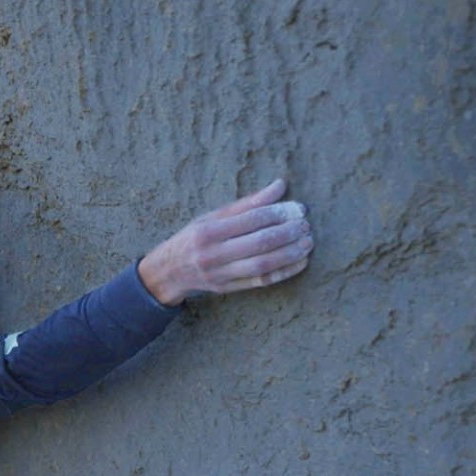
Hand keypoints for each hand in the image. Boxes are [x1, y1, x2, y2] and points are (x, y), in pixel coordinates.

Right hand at [136, 178, 313, 306]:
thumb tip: (280, 186)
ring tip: (307, 244)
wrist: (167, 272)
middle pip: (259, 243)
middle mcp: (213, 253)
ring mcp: (220, 274)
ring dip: (289, 254)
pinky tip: (299, 263)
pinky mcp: (227, 289)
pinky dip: (283, 272)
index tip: (298, 209)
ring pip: (262, 265)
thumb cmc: (193, 238)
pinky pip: (260, 282)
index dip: (278, 213)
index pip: (250, 219)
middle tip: (306, 227)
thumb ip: (247, 204)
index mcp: (208, 230)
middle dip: (287, 234)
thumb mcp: (212, 217)